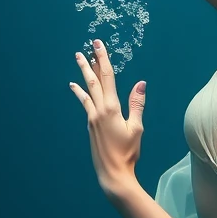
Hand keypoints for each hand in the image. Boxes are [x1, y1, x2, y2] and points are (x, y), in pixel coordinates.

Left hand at [69, 40, 146, 198]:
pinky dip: (81, 92)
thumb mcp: (136, 128)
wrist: (112, 172)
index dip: (103, 59)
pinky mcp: (90, 125)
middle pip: (94, 81)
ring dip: (84, 74)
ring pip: (87, 90)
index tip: (98, 45)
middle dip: (90, 62)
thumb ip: (136, 105)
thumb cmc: (128, 152)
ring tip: (80, 60)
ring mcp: (92, 117)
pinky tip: (76, 87)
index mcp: (111, 108)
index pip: (107, 78)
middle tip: (86, 47)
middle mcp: (98, 110)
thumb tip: (140, 83)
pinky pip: (85, 103)